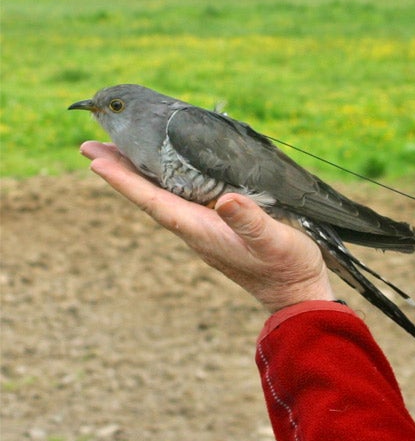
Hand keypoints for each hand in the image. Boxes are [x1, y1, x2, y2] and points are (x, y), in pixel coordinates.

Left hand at [81, 141, 334, 312]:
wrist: (298, 294)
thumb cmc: (288, 267)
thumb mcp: (273, 239)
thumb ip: (250, 220)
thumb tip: (225, 200)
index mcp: (201, 230)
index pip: (153, 201)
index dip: (124, 180)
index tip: (95, 160)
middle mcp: (196, 229)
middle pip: (149, 195)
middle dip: (121, 171)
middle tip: (90, 146)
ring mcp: (206, 229)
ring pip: (163, 196)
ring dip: (139, 174)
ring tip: (118, 153)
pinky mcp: (218, 227)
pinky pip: (182, 198)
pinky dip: (166, 180)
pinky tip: (166, 172)